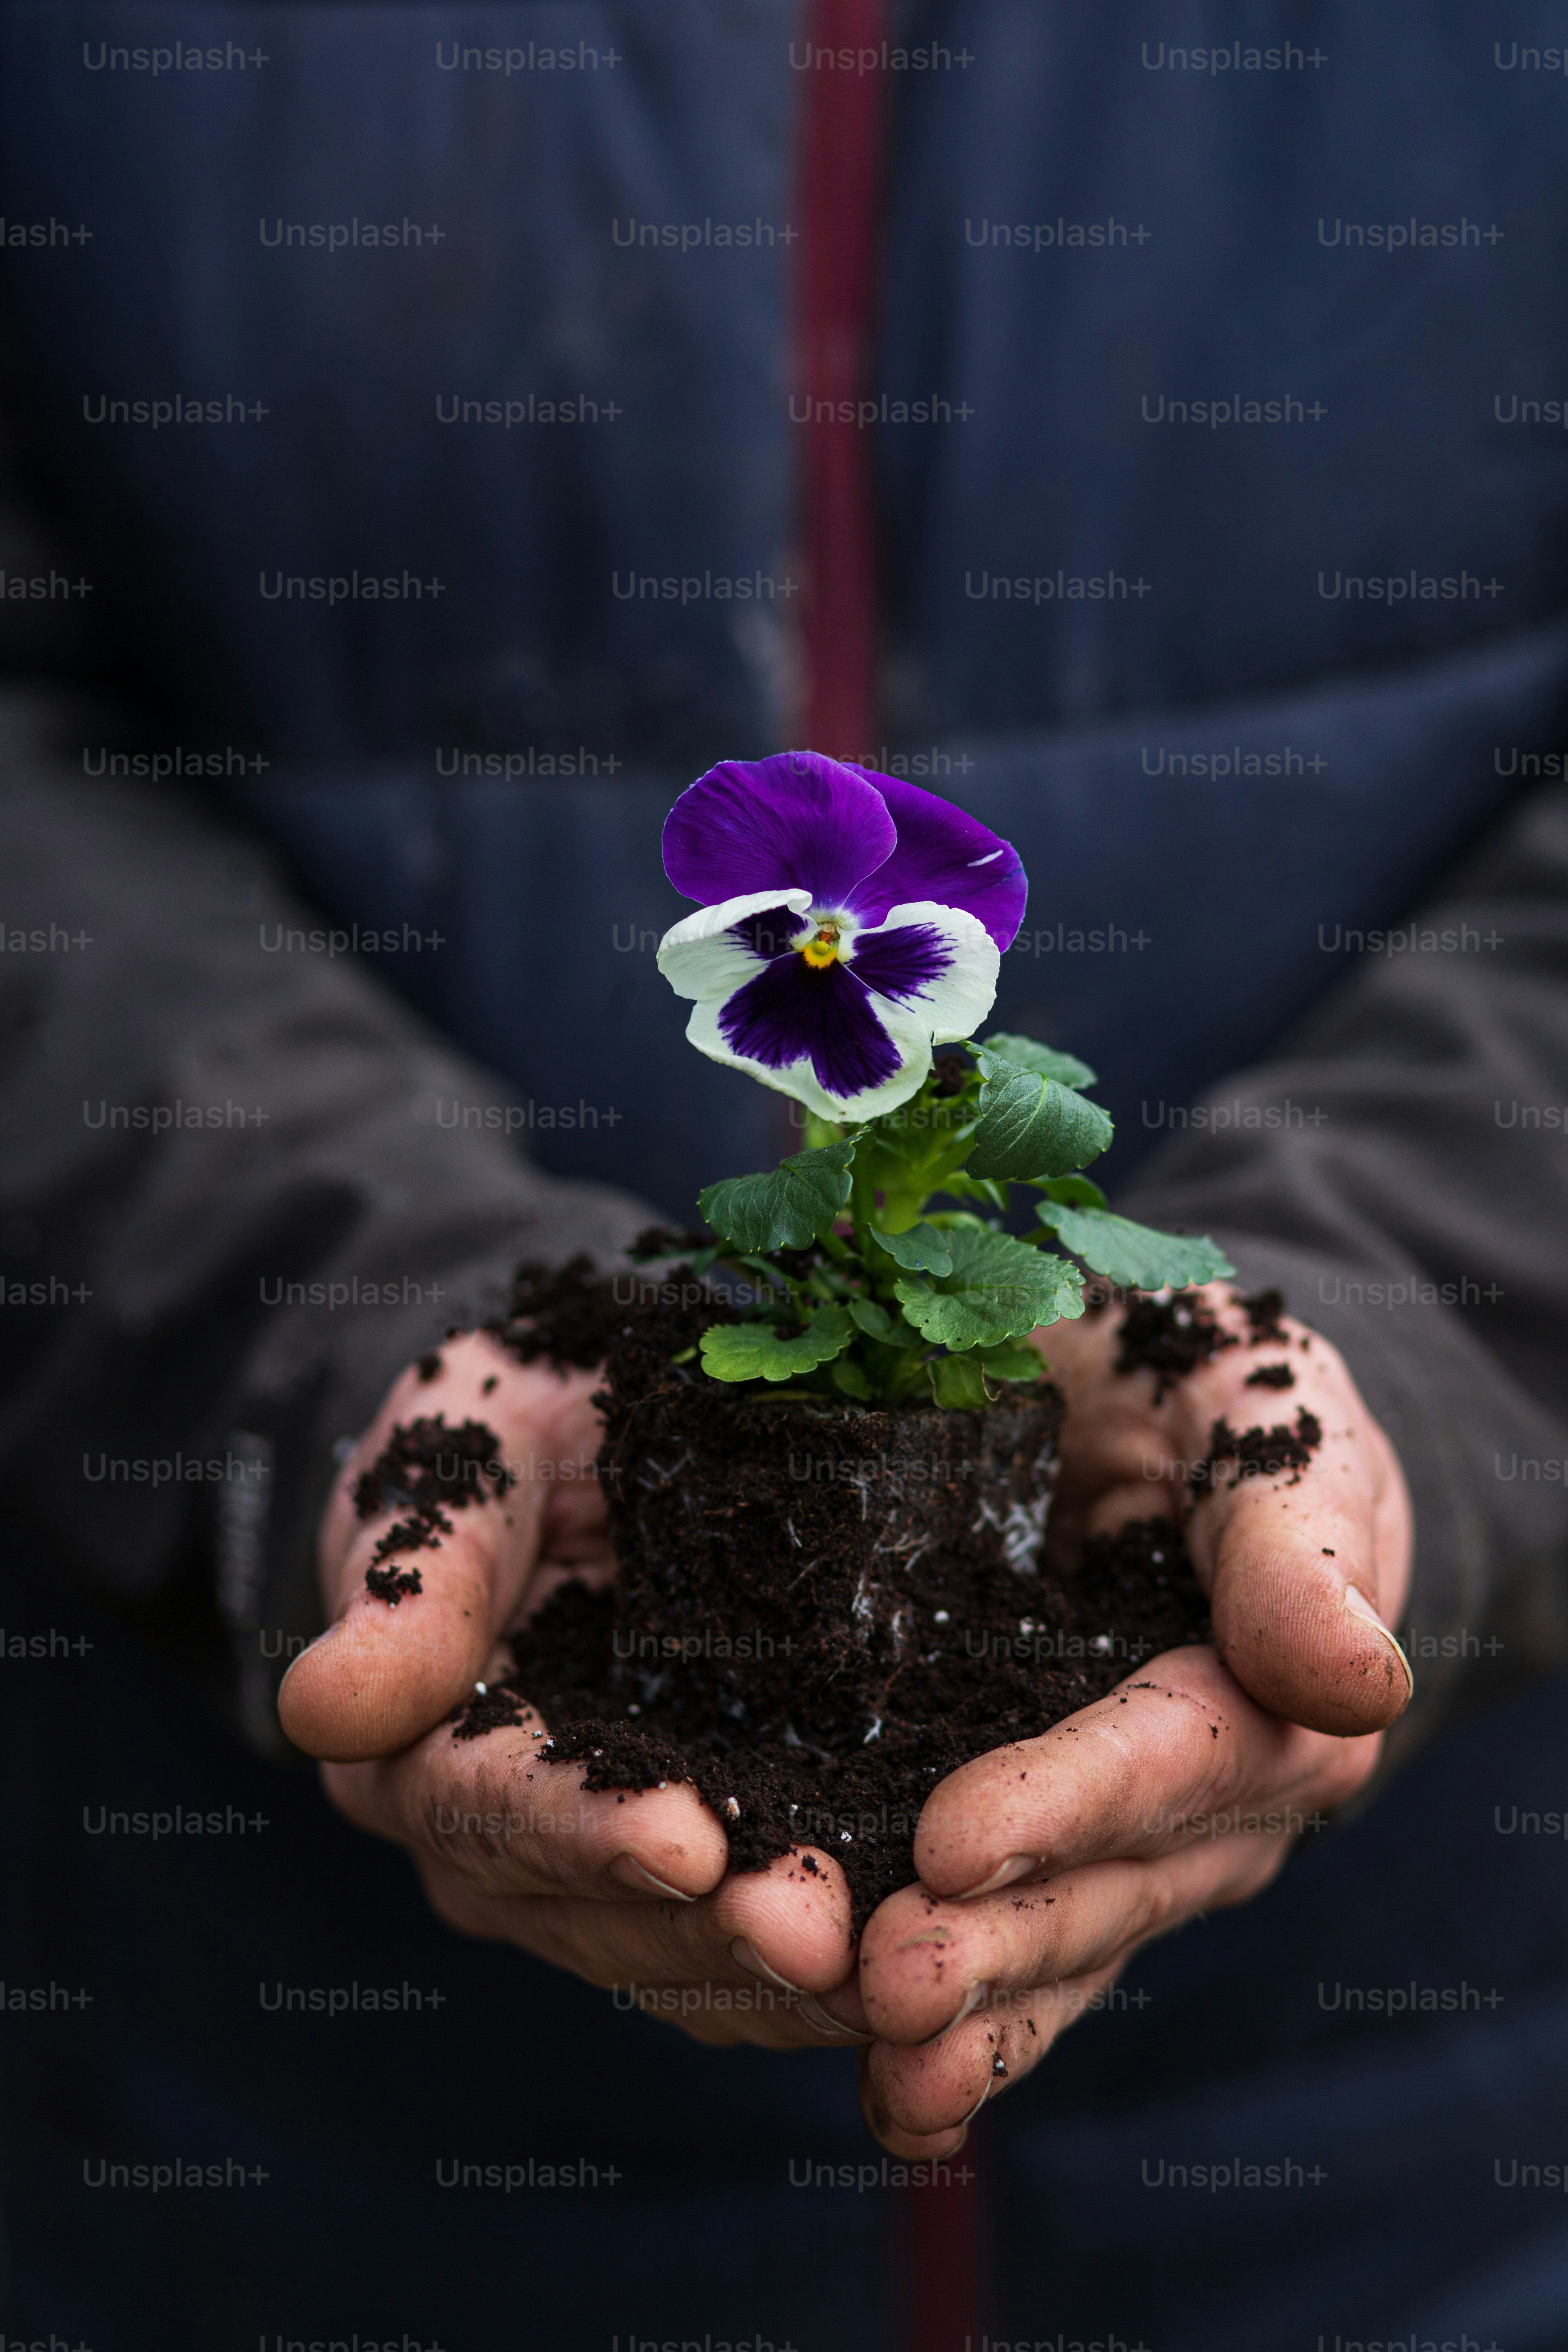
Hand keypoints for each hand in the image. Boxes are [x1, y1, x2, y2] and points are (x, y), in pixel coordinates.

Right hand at [279, 1332, 869, 2049]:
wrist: (583, 1450)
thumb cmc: (516, 1430)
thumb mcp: (466, 1449)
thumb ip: (416, 1576)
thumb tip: (322, 1708)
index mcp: (410, 1740)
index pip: (487, 1802)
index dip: (582, 1827)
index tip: (684, 1841)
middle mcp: (481, 1837)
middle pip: (585, 1904)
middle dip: (705, 1924)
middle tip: (822, 1932)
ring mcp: (574, 1875)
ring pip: (665, 1954)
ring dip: (771, 1974)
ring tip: (880, 1970)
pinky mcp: (667, 1882)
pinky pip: (722, 1956)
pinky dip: (805, 1979)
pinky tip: (894, 1978)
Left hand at [855, 1285, 1412, 2155]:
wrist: (1170, 1427)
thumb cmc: (1212, 1395)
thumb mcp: (1257, 1407)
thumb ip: (1292, 1543)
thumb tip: (1354, 1681)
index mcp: (1279, 1692)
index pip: (1170, 1758)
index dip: (1066, 1804)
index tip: (954, 1844)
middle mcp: (1221, 1803)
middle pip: (1111, 1886)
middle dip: (1001, 1944)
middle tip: (887, 1984)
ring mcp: (1143, 1850)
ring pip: (1064, 1951)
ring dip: (974, 2021)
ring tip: (883, 2078)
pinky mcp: (1066, 1862)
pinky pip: (1027, 1957)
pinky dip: (967, 2036)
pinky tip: (890, 2106)